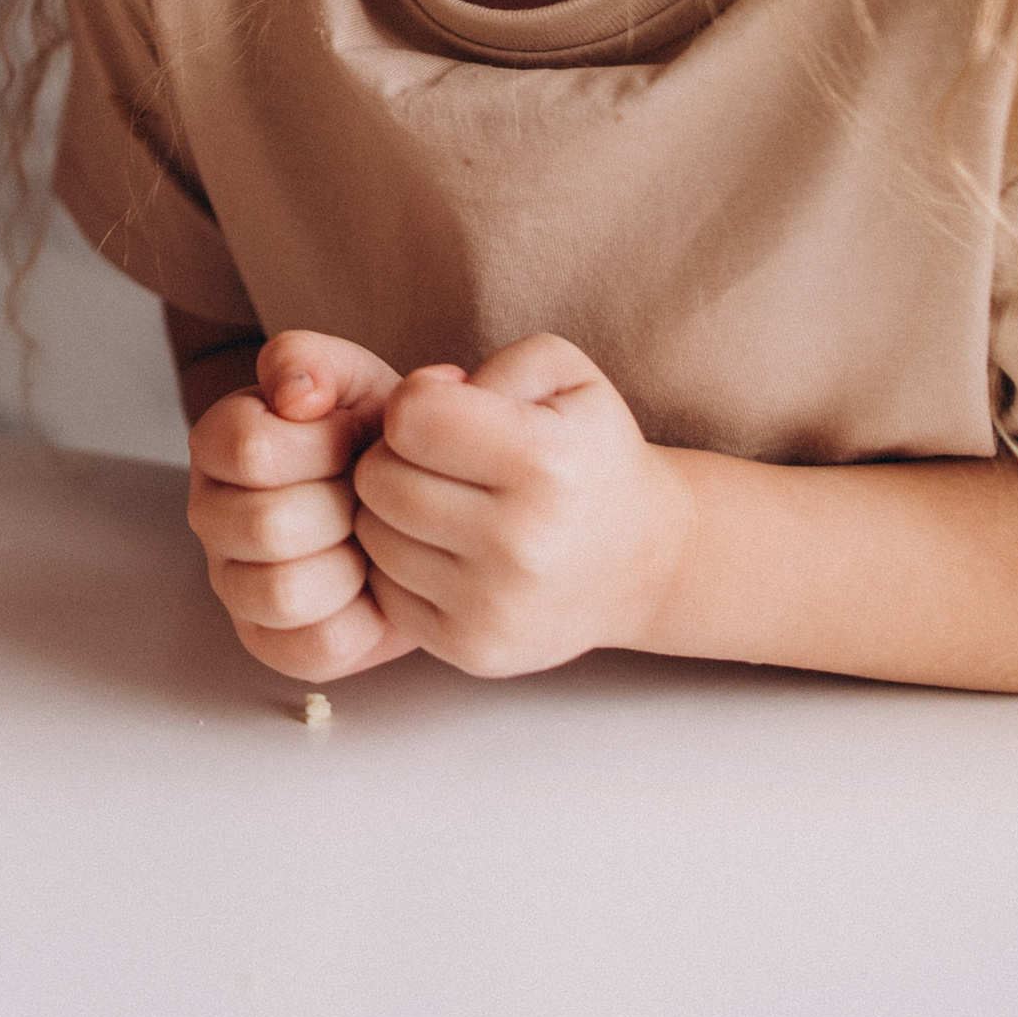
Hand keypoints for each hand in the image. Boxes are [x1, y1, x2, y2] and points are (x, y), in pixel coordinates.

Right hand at [187, 330, 416, 683]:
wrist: (410, 496)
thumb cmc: (371, 437)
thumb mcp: (351, 378)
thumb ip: (312, 361)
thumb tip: (294, 396)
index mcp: (217, 444)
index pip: (251, 449)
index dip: (325, 445)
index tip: (357, 437)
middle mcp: (209, 515)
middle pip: (266, 526)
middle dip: (343, 508)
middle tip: (371, 496)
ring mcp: (233, 583)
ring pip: (282, 592)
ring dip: (348, 565)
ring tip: (370, 541)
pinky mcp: (270, 642)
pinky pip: (312, 647)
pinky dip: (359, 620)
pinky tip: (371, 586)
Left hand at [351, 335, 695, 677]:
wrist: (645, 560)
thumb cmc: (588, 452)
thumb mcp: (564, 375)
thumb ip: (494, 365)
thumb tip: (427, 398)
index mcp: (545, 463)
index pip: (412, 417)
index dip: (417, 402)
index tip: (448, 413)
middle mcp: (523, 543)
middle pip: (379, 480)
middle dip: (396, 458)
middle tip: (439, 462)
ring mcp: (497, 606)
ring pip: (372, 537)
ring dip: (393, 513)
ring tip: (443, 504)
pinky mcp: (476, 651)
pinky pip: (385, 592)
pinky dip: (400, 567)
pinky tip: (444, 552)